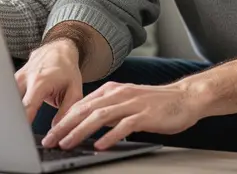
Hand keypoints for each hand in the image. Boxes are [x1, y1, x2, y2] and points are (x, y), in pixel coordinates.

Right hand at [14, 40, 83, 125]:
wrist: (58, 49)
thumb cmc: (66, 69)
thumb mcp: (74, 89)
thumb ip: (66, 110)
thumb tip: (56, 129)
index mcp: (41, 81)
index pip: (27, 105)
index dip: (22, 120)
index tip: (19, 132)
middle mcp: (25, 78)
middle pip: (12, 102)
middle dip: (13, 118)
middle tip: (16, 132)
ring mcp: (17, 77)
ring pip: (8, 97)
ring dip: (10, 111)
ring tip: (13, 123)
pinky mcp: (13, 78)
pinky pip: (9, 93)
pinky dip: (11, 104)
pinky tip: (13, 112)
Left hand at [42, 81, 201, 150]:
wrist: (185, 98)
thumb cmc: (156, 103)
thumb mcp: (126, 102)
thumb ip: (107, 110)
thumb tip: (85, 123)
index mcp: (112, 90)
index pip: (81, 104)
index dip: (63, 118)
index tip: (50, 132)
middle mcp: (119, 94)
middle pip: (85, 109)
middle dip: (65, 125)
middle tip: (51, 140)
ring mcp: (132, 104)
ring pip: (100, 116)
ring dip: (81, 131)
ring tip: (68, 143)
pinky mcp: (145, 115)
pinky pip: (124, 125)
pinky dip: (110, 136)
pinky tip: (100, 145)